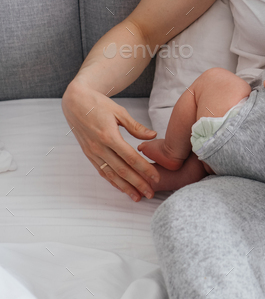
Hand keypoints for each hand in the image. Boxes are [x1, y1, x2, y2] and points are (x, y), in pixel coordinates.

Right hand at [61, 79, 160, 201]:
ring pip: (111, 175)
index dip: (145, 169)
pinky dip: (112, 181)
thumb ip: (136, 127)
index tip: (156, 178)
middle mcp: (99, 148)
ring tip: (137, 197)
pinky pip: (102, 171)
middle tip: (151, 193)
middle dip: (138, 183)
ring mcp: (93, 153)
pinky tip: (122, 188)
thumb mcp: (119, 112)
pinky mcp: (88, 154)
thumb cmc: (98, 104)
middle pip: (122, 170)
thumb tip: (153, 136)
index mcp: (109, 136)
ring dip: (125, 187)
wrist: (75, 102)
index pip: (131, 158)